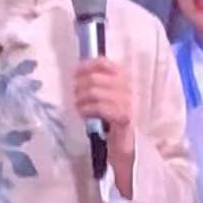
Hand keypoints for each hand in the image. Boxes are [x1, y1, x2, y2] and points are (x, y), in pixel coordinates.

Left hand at [74, 57, 135, 191]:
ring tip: (78, 106)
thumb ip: (95, 82)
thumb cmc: (111, 115)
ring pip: (95, 92)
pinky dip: (86, 109)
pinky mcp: (123, 116)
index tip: (75, 73)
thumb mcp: (104, 95)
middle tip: (75, 96)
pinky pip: (100, 107)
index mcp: (123, 77)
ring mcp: (127, 102)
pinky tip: (83, 114)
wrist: (125, 140)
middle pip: (94, 78)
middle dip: (79, 86)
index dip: (86, 65)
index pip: (104, 62)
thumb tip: (76, 71)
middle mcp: (127, 87)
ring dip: (81, 99)